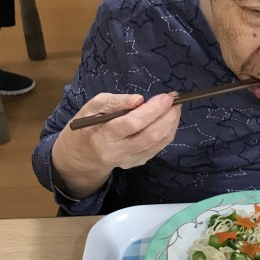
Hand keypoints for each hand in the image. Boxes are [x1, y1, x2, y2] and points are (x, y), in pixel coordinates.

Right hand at [51, 92, 181, 198]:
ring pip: (158, 143)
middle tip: (176, 100)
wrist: (84, 154)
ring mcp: (130, 160)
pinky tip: (168, 119)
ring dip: (172, 123)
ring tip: (175, 107)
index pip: (132, 124)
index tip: (167, 96)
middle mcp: (118, 152)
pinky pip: (158, 147)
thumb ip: (115, 102)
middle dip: (168, 116)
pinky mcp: (138, 162)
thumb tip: (139, 99)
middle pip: (150, 136)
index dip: (153, 110)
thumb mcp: (93, 106)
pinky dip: (168, 131)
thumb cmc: (89, 124)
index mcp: (103, 136)